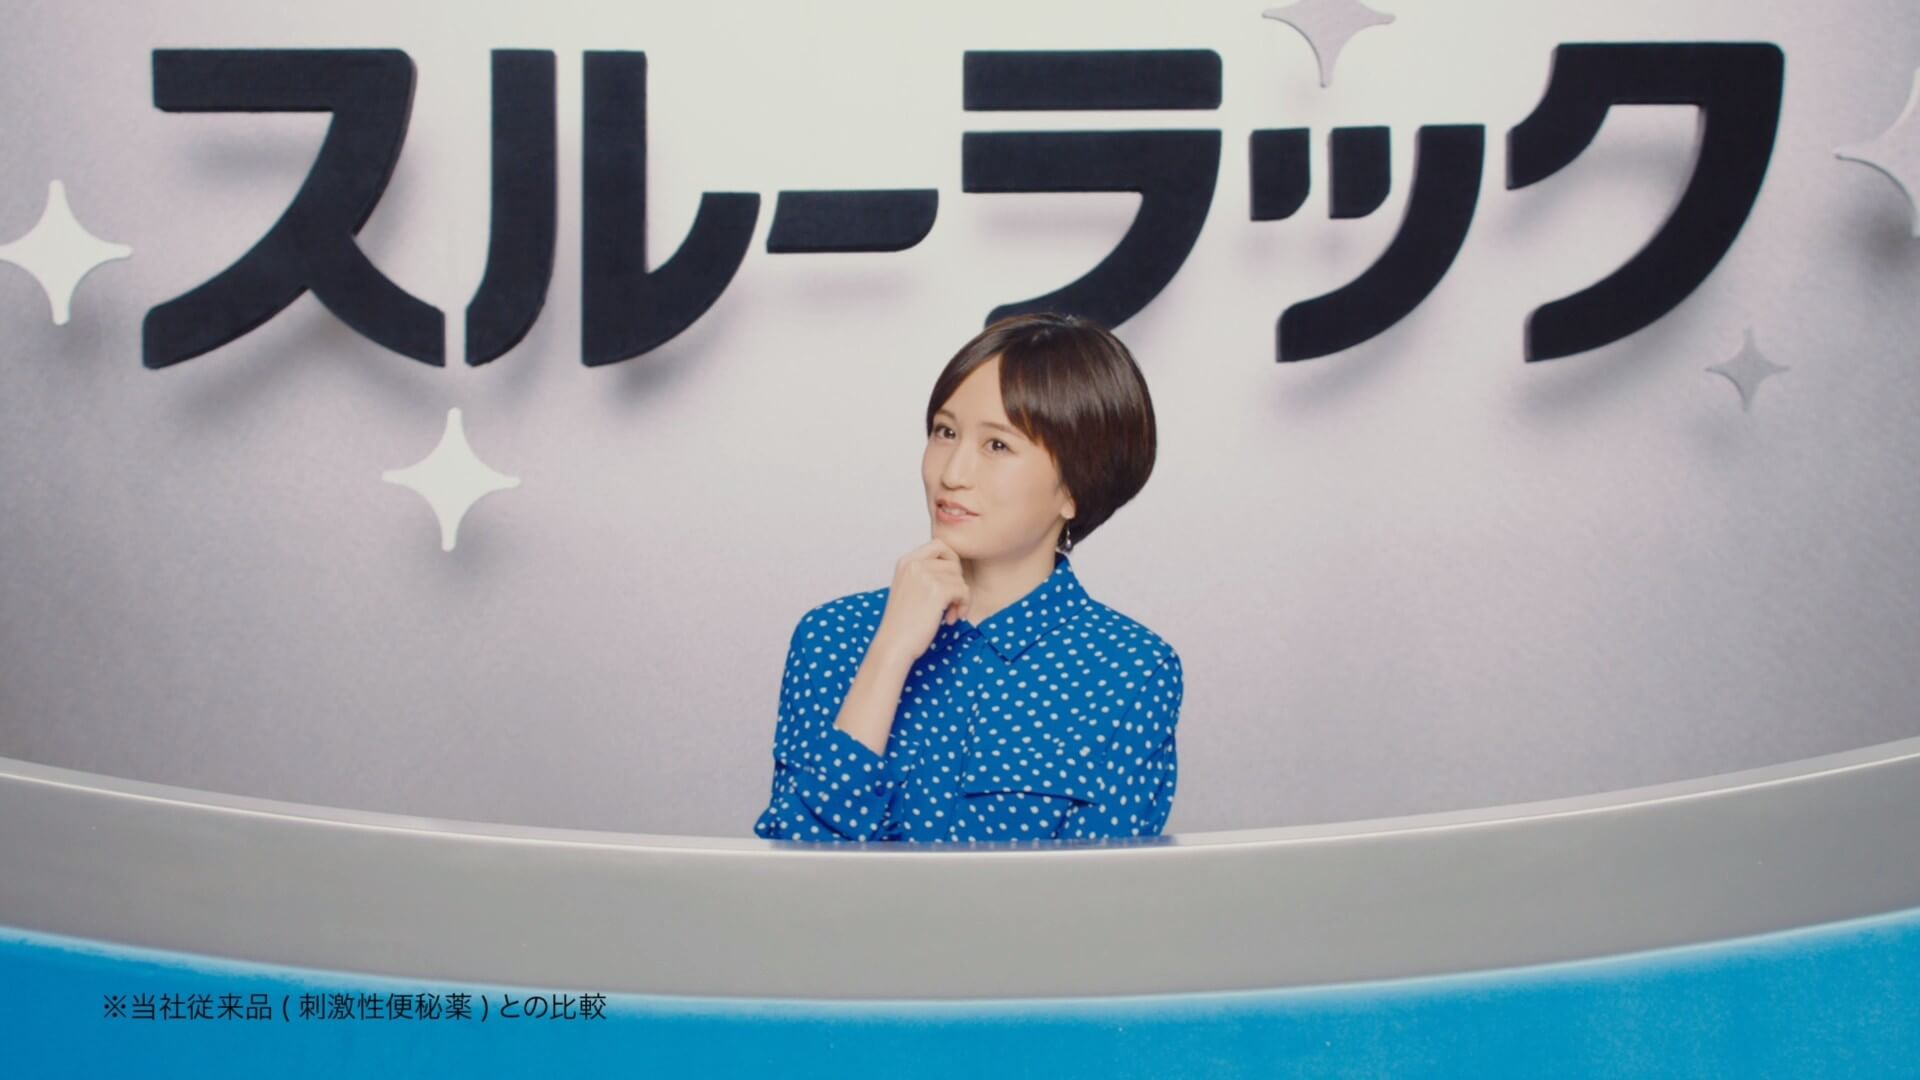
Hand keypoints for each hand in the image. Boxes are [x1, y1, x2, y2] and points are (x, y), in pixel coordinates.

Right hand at [871, 539, 970, 663]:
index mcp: (905, 561)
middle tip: (950, 603)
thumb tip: (955, 567)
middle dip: (956, 583)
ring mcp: (925, 575)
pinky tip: (951, 619)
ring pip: (960, 578)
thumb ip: (924, 574)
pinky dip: (963, 606)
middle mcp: (914, 564)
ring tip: (948, 615)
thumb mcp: (908, 588)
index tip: (949, 582)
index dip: (951, 561)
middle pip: (953, 562)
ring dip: (960, 598)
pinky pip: (964, 591)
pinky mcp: (937, 590)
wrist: (894, 645)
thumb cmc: (902, 623)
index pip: (939, 544)